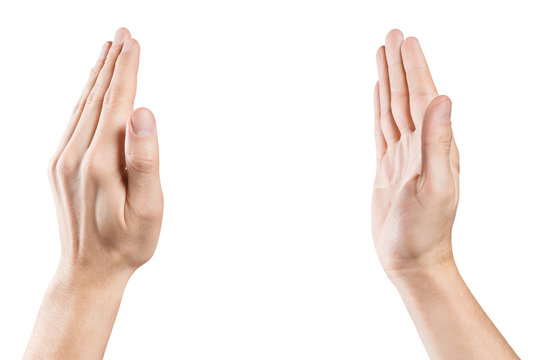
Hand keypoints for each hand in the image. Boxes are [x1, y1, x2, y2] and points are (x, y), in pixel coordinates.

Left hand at [25, 28, 162, 359]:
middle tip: (123, 33)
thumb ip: (145, 160)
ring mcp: (62, 160)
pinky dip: (85, 98)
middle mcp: (75, 155)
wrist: (88, 271)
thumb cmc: (127, 244)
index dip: (127, 72)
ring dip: (97, 77)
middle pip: (97, 98)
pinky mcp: (59, 167)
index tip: (134, 42)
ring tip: (109, 51)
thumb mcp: (147, 209)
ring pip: (83, 106)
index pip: (117, 104)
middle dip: (112, 64)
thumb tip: (143, 112)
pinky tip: (92, 91)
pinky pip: (74, 122)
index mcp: (100, 162)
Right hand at [371, 29, 459, 278]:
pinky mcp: (388, 168)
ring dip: (389, 82)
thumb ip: (438, 143)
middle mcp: (421, 145)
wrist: (412, 259)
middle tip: (391, 36)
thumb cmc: (424, 230)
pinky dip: (380, 109)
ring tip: (382, 57)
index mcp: (435, 145)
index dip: (414, 68)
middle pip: (407, 96)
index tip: (405, 40)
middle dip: (400, 65)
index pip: (423, 97)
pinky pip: (382, 130)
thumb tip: (444, 99)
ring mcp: (403, 156)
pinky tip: (379, 96)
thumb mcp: (433, 187)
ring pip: (394, 109)